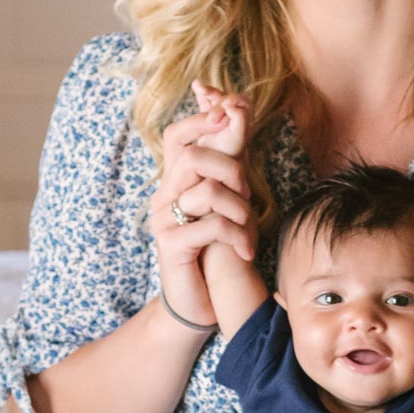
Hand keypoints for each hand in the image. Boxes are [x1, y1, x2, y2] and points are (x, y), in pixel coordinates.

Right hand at [149, 82, 255, 325]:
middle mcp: (164, 196)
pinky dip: (237, 236)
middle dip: (233, 170)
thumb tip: (237, 112)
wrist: (201, 302)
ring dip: (240, 209)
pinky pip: (211, 226)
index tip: (229, 111)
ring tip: (248, 230)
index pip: (177, 136)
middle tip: (249, 196)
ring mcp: (163, 220)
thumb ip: (229, 165)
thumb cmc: (217, 249)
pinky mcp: (171, 246)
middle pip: (194, 156)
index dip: (201, 120)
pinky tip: (244, 251)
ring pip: (207, 190)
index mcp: (176, 182)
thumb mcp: (227, 203)